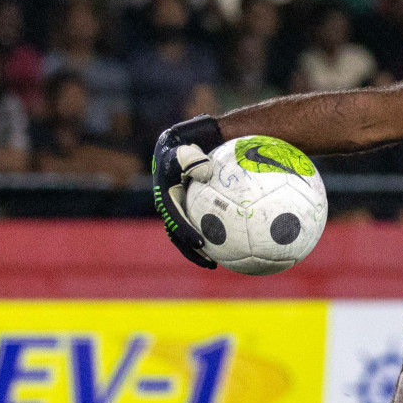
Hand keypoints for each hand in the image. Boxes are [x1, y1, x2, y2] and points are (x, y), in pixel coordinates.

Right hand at [152, 115, 223, 268]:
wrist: (190, 139)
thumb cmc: (192, 142)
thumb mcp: (188, 148)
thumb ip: (193, 158)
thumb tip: (206, 172)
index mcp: (166, 193)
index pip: (174, 217)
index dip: (184, 231)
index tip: (199, 243)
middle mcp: (170, 203)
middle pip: (179, 232)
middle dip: (192, 249)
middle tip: (209, 262)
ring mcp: (181, 206)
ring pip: (191, 231)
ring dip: (202, 249)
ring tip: (220, 262)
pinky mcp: (192, 208)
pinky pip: (204, 224)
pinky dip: (216, 234)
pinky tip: (236, 244)